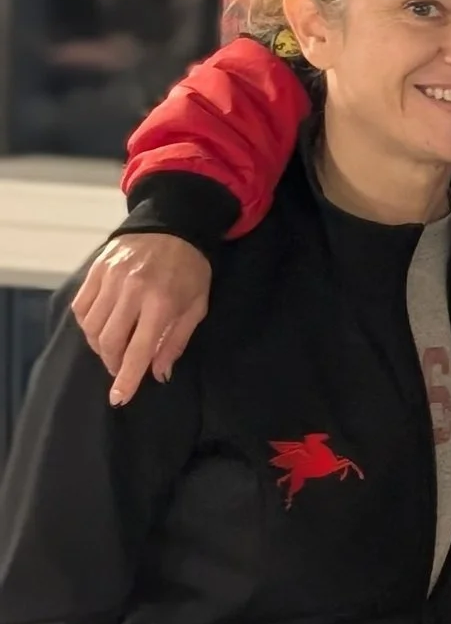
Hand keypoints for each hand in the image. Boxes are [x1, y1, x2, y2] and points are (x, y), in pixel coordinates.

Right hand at [73, 234, 211, 405]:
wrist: (174, 225)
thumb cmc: (190, 269)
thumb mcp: (196, 305)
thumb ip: (176, 341)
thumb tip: (159, 374)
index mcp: (162, 302)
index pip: (138, 349)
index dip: (127, 378)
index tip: (119, 398)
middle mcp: (132, 291)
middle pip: (109, 341)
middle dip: (112, 363)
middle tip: (121, 369)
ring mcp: (110, 279)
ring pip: (91, 327)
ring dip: (99, 346)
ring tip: (113, 348)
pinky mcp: (95, 270)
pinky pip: (81, 307)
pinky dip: (87, 324)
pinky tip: (100, 327)